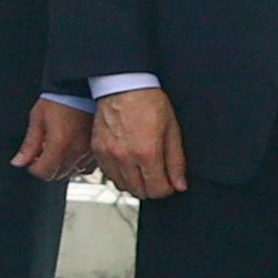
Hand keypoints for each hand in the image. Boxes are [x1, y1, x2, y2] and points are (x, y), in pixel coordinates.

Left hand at [13, 97, 93, 183]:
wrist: (81, 86)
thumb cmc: (59, 98)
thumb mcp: (37, 119)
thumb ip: (29, 145)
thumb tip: (18, 163)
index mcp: (60, 144)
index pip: (44, 173)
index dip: (33, 168)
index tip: (31, 160)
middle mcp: (77, 150)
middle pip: (58, 175)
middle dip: (46, 167)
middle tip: (41, 153)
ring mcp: (90, 150)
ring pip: (73, 172)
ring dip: (62, 166)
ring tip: (56, 150)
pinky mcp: (98, 147)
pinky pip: (87, 166)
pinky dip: (77, 163)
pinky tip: (70, 151)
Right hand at [90, 85, 185, 203]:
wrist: (123, 86)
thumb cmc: (148, 102)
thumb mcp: (171, 130)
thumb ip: (176, 161)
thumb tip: (179, 184)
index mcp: (147, 152)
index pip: (157, 190)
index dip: (167, 188)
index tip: (169, 182)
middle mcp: (125, 157)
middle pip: (139, 192)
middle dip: (152, 188)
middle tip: (158, 177)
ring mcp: (108, 155)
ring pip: (122, 186)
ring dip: (135, 184)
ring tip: (143, 171)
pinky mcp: (97, 150)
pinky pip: (109, 174)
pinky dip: (120, 175)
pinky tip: (128, 164)